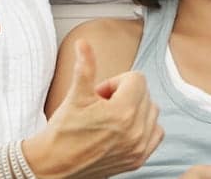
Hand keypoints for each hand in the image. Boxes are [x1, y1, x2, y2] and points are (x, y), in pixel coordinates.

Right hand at [24, 40, 163, 178]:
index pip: (137, 79)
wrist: (53, 166)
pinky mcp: (138, 159)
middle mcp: (136, 130)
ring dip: (136, 109)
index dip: (116, 82)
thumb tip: (83, 43)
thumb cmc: (62, 132)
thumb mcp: (75, 95)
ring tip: (112, 117)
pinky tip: (126, 128)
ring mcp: (138, 147)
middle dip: (124, 94)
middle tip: (102, 105)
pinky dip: (145, 127)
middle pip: (144, 93)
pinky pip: (156, 133)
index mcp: (122, 112)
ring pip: (152, 111)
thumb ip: (85, 66)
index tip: (100, 94)